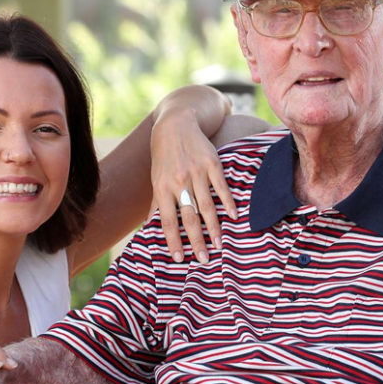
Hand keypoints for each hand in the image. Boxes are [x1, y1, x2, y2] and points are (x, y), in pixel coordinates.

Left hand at [151, 108, 236, 263]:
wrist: (176, 124)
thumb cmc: (164, 156)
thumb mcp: (155, 179)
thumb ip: (156, 203)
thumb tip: (149, 226)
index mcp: (162, 188)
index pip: (167, 221)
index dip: (172, 240)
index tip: (179, 258)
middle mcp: (179, 182)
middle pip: (188, 217)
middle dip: (196, 240)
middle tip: (204, 259)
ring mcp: (196, 172)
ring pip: (206, 205)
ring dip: (213, 227)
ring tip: (219, 244)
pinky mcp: (212, 163)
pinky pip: (221, 187)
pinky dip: (228, 202)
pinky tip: (233, 216)